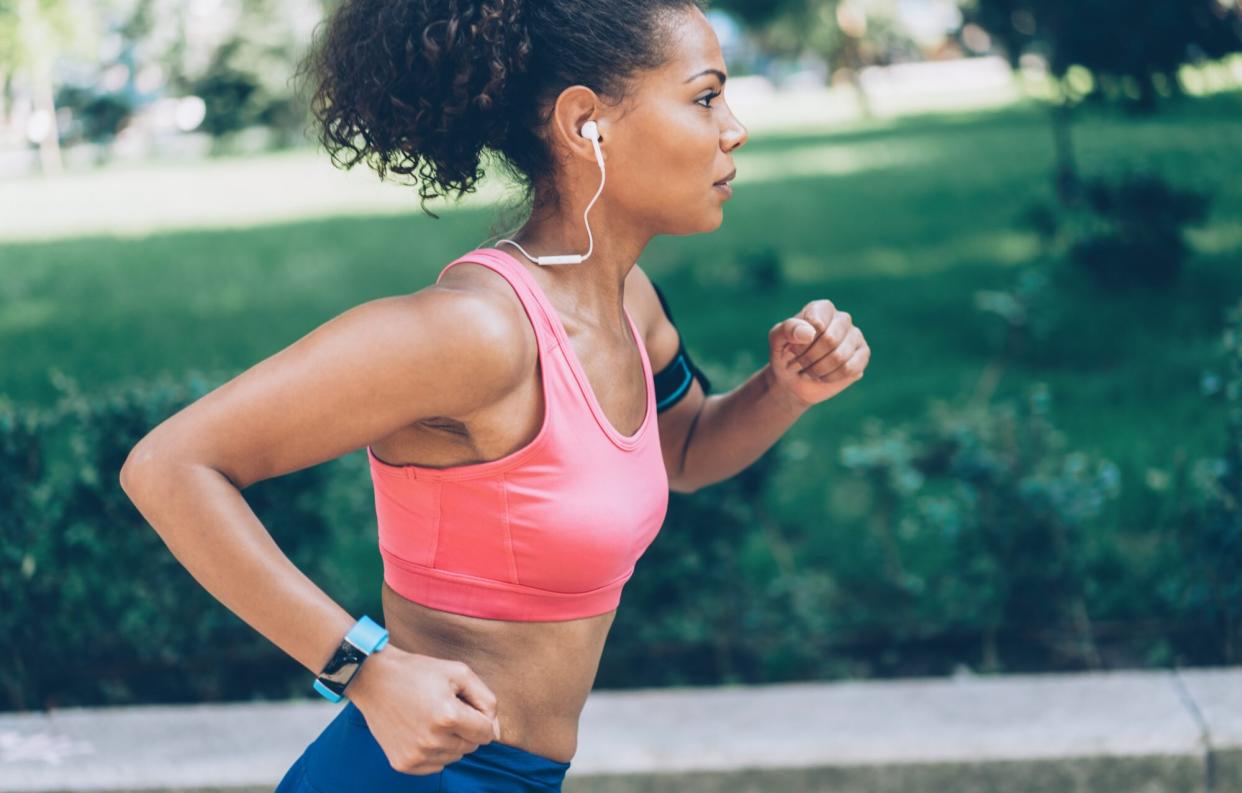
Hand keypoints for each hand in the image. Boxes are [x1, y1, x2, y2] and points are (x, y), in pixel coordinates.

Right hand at [344, 645, 500, 774]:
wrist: (374, 679)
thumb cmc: (418, 672)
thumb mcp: (460, 673)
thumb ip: (487, 700)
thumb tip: (496, 733)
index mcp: (449, 717)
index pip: (487, 733)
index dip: (479, 716)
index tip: (463, 703)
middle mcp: (432, 741)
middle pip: (471, 746)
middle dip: (465, 728)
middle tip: (444, 707)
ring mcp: (416, 755)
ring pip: (455, 756)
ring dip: (450, 740)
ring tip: (430, 717)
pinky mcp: (403, 764)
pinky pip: (436, 765)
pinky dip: (434, 751)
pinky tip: (420, 730)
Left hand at [767, 299, 870, 407]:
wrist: (793, 380)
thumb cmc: (785, 354)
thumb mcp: (777, 340)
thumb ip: (787, 329)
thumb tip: (810, 332)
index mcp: (822, 309)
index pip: (817, 322)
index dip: (802, 342)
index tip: (792, 348)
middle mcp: (842, 319)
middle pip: (830, 340)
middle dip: (809, 358)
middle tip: (800, 363)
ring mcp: (855, 336)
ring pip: (840, 357)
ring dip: (818, 369)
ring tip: (810, 370)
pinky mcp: (862, 355)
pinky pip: (850, 369)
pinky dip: (830, 377)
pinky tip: (823, 376)